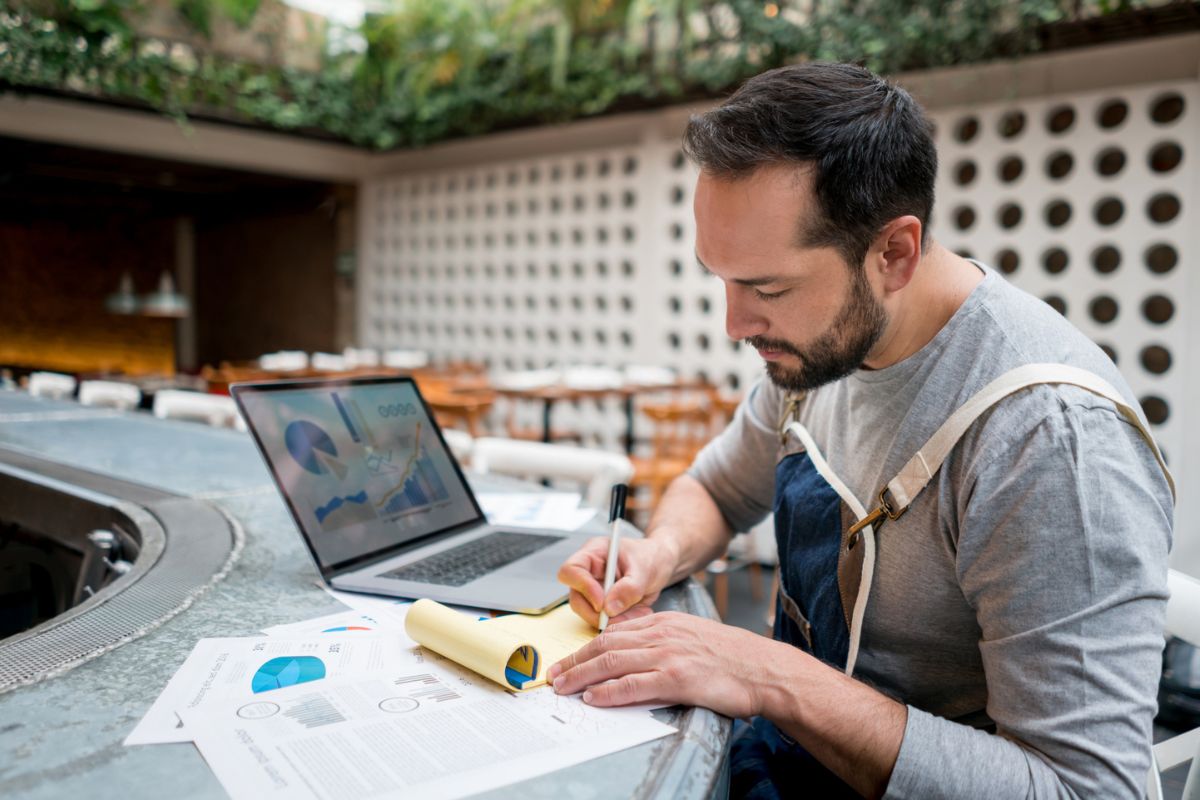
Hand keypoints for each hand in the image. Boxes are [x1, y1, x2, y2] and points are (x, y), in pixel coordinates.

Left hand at [546, 611, 788, 718]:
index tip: (569, 660)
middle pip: (605, 645)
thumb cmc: (731, 657)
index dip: (586, 647)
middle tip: (553, 675)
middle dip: (574, 661)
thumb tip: (634, 652)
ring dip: (581, 675)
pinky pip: (633, 684)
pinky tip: (594, 697)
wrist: (763, 669)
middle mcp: (662, 634)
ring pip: (612, 662)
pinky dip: (609, 691)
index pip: (613, 632)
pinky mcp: (677, 678)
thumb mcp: (691, 636)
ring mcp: (669, 655)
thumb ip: (662, 640)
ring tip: (563, 687)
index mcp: (664, 623)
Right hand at [556, 528, 675, 626]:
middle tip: (622, 616)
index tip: (601, 602)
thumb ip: (629, 588)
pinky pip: (605, 621)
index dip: (582, 588)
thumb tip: (608, 609)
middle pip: (576, 598)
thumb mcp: (645, 569)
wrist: (662, 564)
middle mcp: (589, 573)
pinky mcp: (604, 605)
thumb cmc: (652, 556)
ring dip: (613, 620)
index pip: (571, 570)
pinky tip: (639, 613)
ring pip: (590, 614)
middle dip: (598, 613)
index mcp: (594, 554)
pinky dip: (621, 622)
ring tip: (639, 612)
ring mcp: (595, 590)